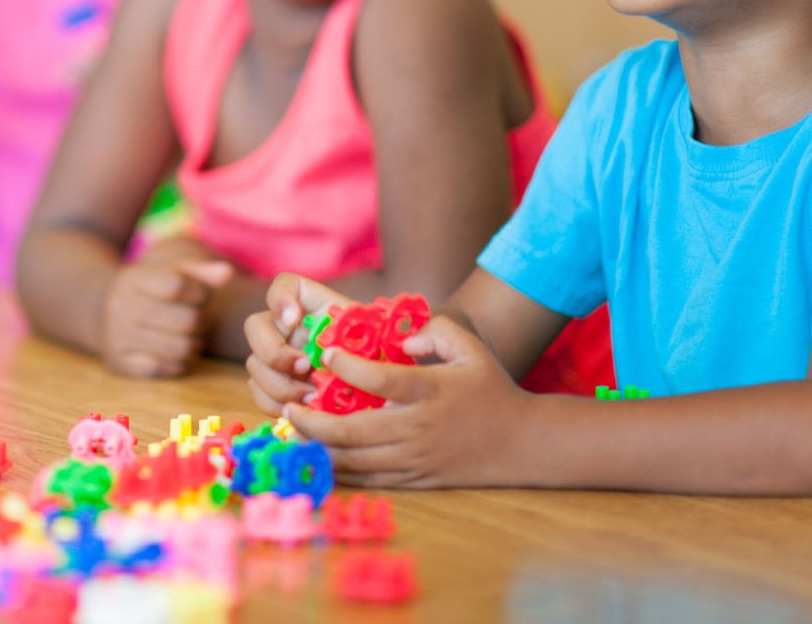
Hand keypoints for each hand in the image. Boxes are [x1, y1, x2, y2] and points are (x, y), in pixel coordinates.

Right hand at [101, 258, 233, 377]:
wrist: (103, 308)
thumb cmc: (151, 286)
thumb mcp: (172, 270)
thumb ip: (202, 271)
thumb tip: (228, 273)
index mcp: (133, 278)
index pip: (178, 285)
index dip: (200, 292)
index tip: (201, 296)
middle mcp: (119, 306)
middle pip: (184, 320)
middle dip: (201, 319)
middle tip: (199, 318)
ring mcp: (116, 336)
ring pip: (179, 348)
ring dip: (194, 343)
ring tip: (192, 334)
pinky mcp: (118, 362)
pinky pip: (164, 368)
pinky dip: (177, 361)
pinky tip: (175, 350)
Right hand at [245, 274, 356, 414]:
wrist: (368, 378)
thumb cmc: (368, 349)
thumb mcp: (367, 334)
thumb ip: (354, 333)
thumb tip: (343, 349)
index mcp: (309, 303)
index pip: (284, 285)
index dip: (281, 299)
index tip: (293, 317)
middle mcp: (285, 325)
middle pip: (255, 327)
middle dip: (275, 352)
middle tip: (304, 365)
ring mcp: (275, 354)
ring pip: (255, 365)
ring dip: (280, 385)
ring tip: (311, 395)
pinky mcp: (273, 383)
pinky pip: (259, 394)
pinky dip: (276, 405)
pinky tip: (302, 409)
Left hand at [279, 313, 532, 487]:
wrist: (521, 443)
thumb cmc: (491, 388)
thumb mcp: (470, 347)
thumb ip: (436, 331)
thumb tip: (401, 340)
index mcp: (431, 390)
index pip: (381, 378)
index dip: (348, 366)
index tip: (326, 354)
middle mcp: (418, 428)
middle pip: (353, 431)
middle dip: (314, 421)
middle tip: (290, 407)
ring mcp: (414, 459)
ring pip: (355, 461)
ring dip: (319, 448)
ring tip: (295, 432)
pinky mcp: (415, 480)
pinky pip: (369, 479)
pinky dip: (340, 471)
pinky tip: (320, 457)